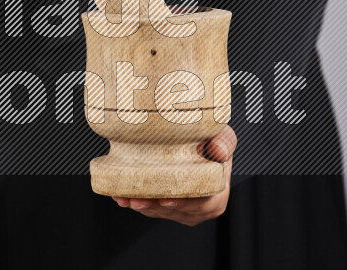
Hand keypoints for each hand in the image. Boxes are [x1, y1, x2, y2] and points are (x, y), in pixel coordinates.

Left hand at [111, 126, 236, 226]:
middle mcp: (200, 207)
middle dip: (155, 206)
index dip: (183, 203)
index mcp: (217, 193)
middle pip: (176, 211)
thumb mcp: (222, 134)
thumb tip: (220, 152)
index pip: (202, 203)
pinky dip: (134, 201)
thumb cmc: (211, 139)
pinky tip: (121, 195)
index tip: (165, 200)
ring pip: (159, 212)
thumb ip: (224, 141)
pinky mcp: (164, 209)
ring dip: (141, 205)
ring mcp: (181, 210)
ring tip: (125, 197)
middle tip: (137, 199)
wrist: (197, 139)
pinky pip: (148, 208)